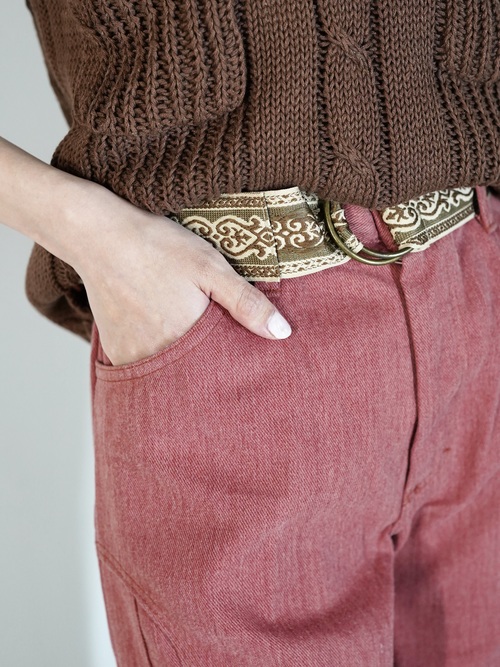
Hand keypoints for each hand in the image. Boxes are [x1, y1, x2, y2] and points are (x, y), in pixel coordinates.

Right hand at [71, 186, 291, 366]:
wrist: (99, 236)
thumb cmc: (159, 248)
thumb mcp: (210, 267)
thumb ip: (246, 303)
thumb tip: (282, 334)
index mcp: (189, 341)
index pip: (222, 369)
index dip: (234, 362)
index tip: (244, 355)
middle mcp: (160, 357)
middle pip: (194, 373)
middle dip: (208, 366)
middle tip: (213, 344)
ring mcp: (134, 357)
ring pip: (169, 371)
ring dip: (181, 362)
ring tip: (187, 337)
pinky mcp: (116, 350)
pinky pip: (144, 365)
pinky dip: (157, 356)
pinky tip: (162, 334)